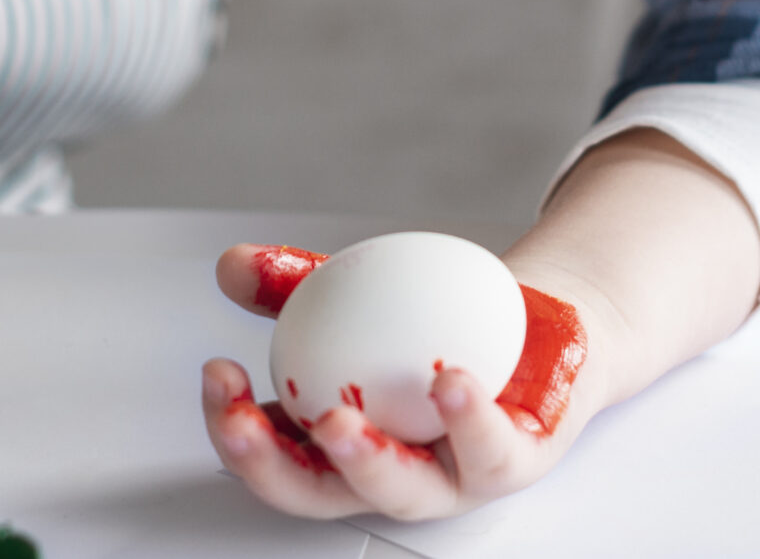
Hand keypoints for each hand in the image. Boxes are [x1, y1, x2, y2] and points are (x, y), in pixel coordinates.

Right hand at [200, 243, 597, 520]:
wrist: (541, 328)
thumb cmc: (446, 326)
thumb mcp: (363, 294)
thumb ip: (295, 284)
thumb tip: (234, 265)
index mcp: (346, 442)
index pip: (276, 455)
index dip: (236, 430)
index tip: (218, 374)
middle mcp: (394, 473)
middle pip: (321, 494)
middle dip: (274, 469)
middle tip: (246, 424)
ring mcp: (452, 479)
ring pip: (404, 491)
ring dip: (365, 461)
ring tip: (337, 420)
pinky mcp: (514, 464)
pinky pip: (488, 449)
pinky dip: (466, 417)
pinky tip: (449, 380)